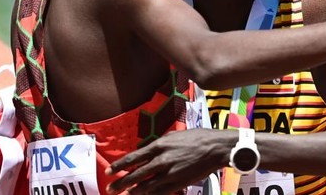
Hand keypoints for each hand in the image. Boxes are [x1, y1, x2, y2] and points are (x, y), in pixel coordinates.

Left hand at [107, 129, 231, 194]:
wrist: (215, 147)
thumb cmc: (197, 138)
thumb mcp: (175, 135)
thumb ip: (160, 144)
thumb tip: (148, 151)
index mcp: (160, 145)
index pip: (134, 157)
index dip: (119, 166)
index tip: (109, 171)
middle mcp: (162, 159)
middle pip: (136, 174)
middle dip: (121, 182)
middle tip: (110, 188)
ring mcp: (170, 172)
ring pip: (146, 185)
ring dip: (133, 191)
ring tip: (124, 194)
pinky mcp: (178, 182)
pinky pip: (160, 191)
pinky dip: (150, 194)